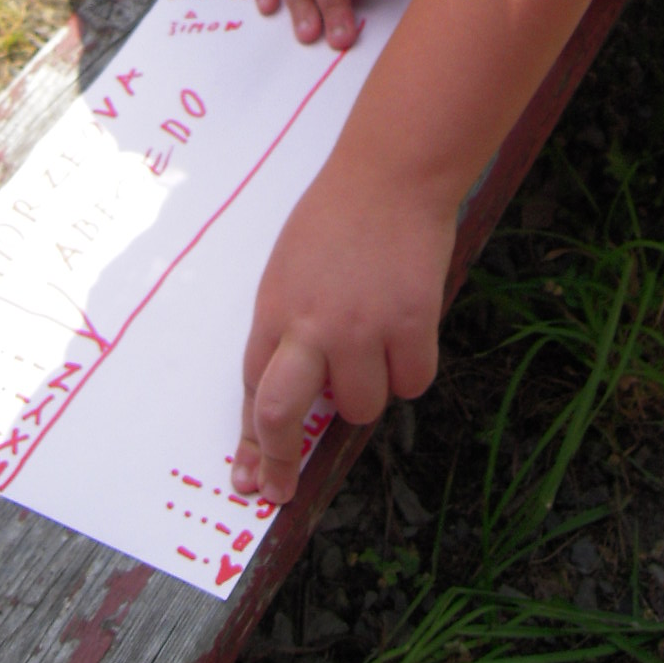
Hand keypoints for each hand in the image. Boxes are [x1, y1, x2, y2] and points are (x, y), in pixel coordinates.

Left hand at [231, 160, 453, 503]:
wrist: (391, 175)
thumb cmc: (338, 215)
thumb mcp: (290, 269)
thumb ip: (289, 326)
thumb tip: (298, 385)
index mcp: (274, 310)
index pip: (253, 391)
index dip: (253, 441)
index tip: (251, 479)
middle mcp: (310, 326)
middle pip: (282, 415)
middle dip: (281, 460)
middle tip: (285, 487)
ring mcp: (360, 328)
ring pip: (361, 407)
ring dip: (369, 390)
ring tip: (378, 343)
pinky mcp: (409, 324)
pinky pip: (412, 382)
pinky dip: (411, 368)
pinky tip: (409, 333)